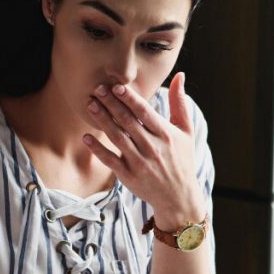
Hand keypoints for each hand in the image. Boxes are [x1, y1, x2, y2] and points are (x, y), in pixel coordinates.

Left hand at [83, 72, 205, 231]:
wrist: (179, 197)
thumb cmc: (182, 160)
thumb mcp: (186, 131)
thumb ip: (179, 103)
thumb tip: (179, 76)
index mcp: (165, 134)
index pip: (144, 112)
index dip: (130, 98)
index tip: (117, 86)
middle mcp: (152, 147)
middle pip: (128, 122)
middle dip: (111, 104)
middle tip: (97, 89)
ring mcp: (139, 162)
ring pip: (117, 138)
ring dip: (102, 121)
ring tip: (91, 105)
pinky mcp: (128, 176)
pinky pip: (110, 160)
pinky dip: (97, 148)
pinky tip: (86, 136)